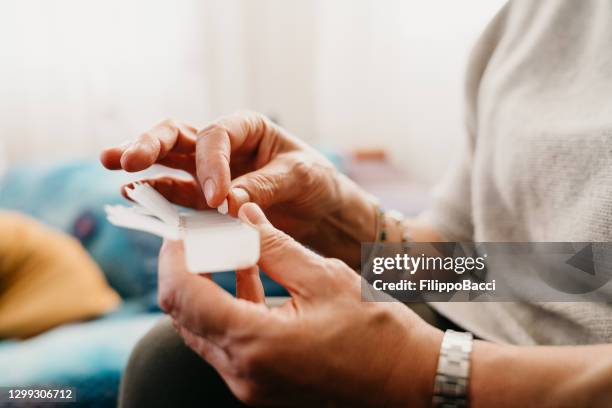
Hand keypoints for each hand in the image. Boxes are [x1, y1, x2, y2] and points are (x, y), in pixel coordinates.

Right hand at [100, 113, 377, 265]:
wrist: (320, 208)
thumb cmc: (314, 181)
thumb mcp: (299, 177)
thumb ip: (264, 186)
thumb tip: (228, 203)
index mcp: (247, 128)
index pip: (216, 136)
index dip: (211, 165)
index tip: (218, 198)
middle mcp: (223, 145)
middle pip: (178, 136)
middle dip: (150, 144)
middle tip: (125, 158)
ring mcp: (209, 171)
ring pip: (169, 161)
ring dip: (142, 166)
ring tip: (113, 166)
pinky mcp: (206, 198)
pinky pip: (178, 194)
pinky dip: (158, 195)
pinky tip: (134, 196)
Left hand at [158, 203, 441, 406]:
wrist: (408, 380)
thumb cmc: (377, 332)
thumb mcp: (323, 277)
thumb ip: (273, 245)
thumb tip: (242, 215)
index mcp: (254, 343)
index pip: (183, 295)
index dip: (175, 256)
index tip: (182, 228)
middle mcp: (241, 372)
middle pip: (184, 313)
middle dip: (186, 267)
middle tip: (202, 233)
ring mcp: (248, 383)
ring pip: (201, 328)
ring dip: (206, 285)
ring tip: (227, 246)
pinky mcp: (259, 384)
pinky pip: (226, 341)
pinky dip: (228, 306)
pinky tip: (248, 273)